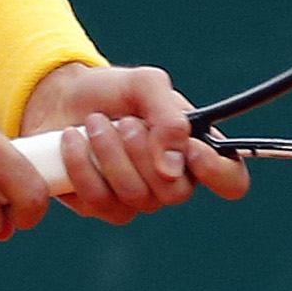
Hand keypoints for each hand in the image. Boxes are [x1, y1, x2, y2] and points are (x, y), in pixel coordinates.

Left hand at [19, 63, 249, 224]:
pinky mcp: (99, 206)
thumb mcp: (145, 84)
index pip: (231, 181)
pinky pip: (97, 200)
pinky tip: (71, 139)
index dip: (218, 172)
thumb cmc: (113, 91)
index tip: (191, 150)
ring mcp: (135, 198)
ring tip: (94, 123)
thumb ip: (168, 115)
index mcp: (195, 150)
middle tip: (125, 121)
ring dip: (110, 154)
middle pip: (174, 193)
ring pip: (134, 197)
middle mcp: (171, 181)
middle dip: (144, 153)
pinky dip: (82, 165)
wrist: (60, 97)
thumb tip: (173, 165)